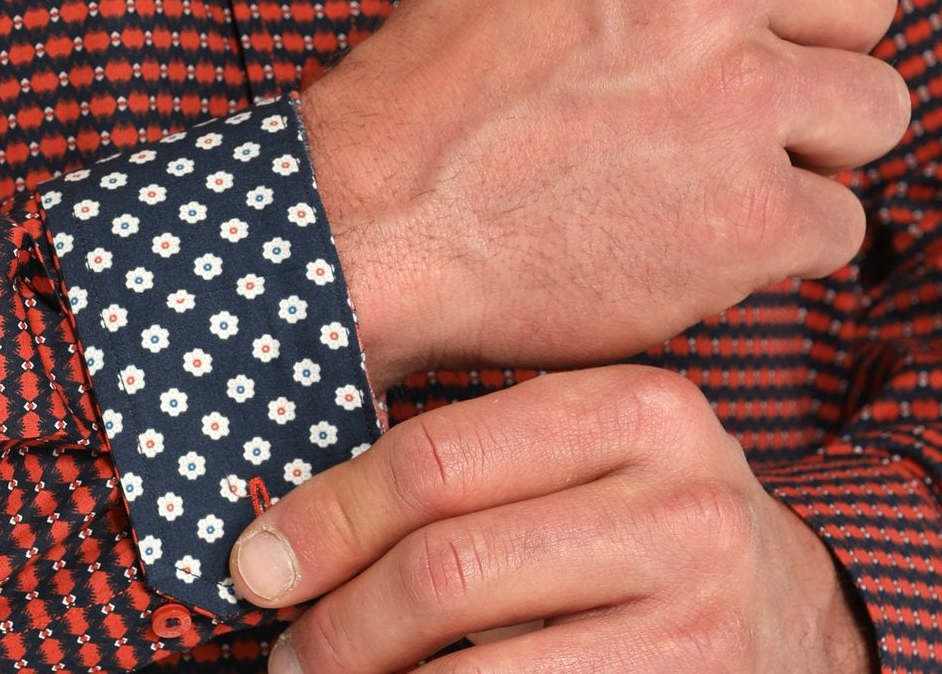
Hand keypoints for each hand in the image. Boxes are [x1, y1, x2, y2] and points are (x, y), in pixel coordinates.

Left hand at [228, 365, 876, 671]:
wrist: (800, 615)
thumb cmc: (650, 522)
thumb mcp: (590, 456)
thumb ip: (476, 464)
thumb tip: (290, 529)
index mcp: (637, 408)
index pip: (438, 461)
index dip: (328, 518)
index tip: (255, 563)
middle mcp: (683, 505)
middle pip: (447, 570)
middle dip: (340, 625)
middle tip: (286, 653)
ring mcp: (703, 619)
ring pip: (475, 672)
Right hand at [300, 0, 906, 390]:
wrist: (378, 214)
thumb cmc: (442, 72)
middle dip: (811, 45)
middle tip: (726, 89)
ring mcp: (734, 96)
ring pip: (875, 108)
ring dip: (809, 143)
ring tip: (714, 161)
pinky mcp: (750, 217)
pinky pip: (843, 224)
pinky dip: (781, 240)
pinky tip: (697, 229)